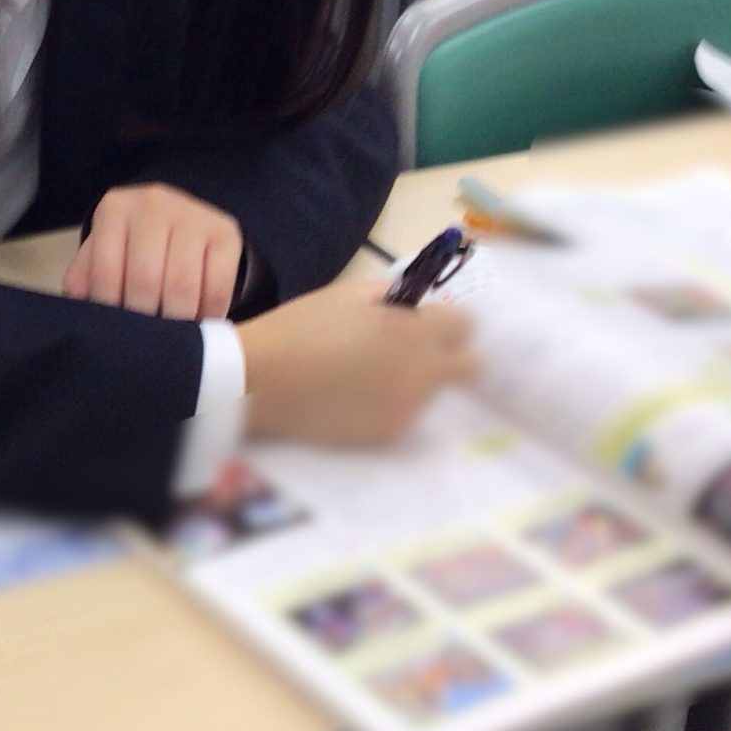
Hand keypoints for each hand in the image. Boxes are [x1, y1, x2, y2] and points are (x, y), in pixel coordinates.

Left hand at [63, 184, 243, 320]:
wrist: (179, 214)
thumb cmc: (132, 243)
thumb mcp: (104, 250)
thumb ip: (86, 277)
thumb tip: (82, 310)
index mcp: (114, 209)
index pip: (106, 270)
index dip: (110, 308)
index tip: (116, 331)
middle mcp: (153, 204)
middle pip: (146, 278)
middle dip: (144, 318)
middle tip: (145, 340)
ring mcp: (193, 215)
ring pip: (183, 284)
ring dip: (176, 321)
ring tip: (171, 338)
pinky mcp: (226, 232)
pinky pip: (218, 285)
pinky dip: (209, 314)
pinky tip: (200, 324)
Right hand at [239, 274, 479, 447]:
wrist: (260, 382)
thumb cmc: (300, 328)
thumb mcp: (348, 295)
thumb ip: (393, 298)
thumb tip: (417, 307)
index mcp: (416, 332)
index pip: (466, 325)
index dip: (444, 321)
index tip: (424, 323)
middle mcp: (423, 373)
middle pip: (469, 368)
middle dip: (449, 356)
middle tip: (413, 352)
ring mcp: (408, 409)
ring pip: (432, 392)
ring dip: (414, 381)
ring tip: (367, 376)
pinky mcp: (388, 435)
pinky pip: (404, 415)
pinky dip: (389, 405)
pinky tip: (354, 398)